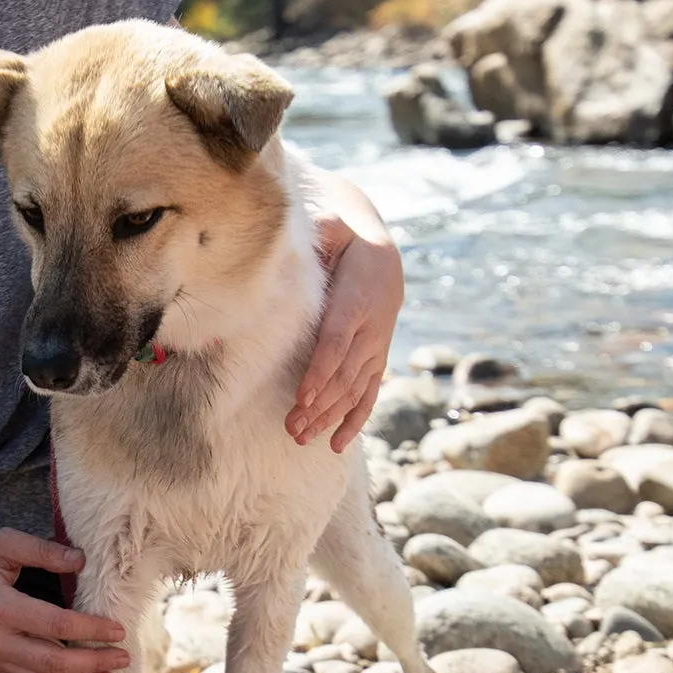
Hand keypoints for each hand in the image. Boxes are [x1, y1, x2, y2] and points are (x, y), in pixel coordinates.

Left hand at [291, 208, 405, 451]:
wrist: (383, 254)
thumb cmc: (344, 240)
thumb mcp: (333, 229)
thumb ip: (318, 236)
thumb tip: (289, 244)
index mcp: (357, 298)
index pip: (338, 340)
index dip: (322, 370)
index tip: (302, 395)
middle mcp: (372, 328)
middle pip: (345, 373)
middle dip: (319, 403)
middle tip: (291, 426)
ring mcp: (377, 347)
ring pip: (355, 388)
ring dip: (329, 416)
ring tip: (300, 437)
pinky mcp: (376, 360)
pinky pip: (369, 395)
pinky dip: (355, 420)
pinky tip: (336, 444)